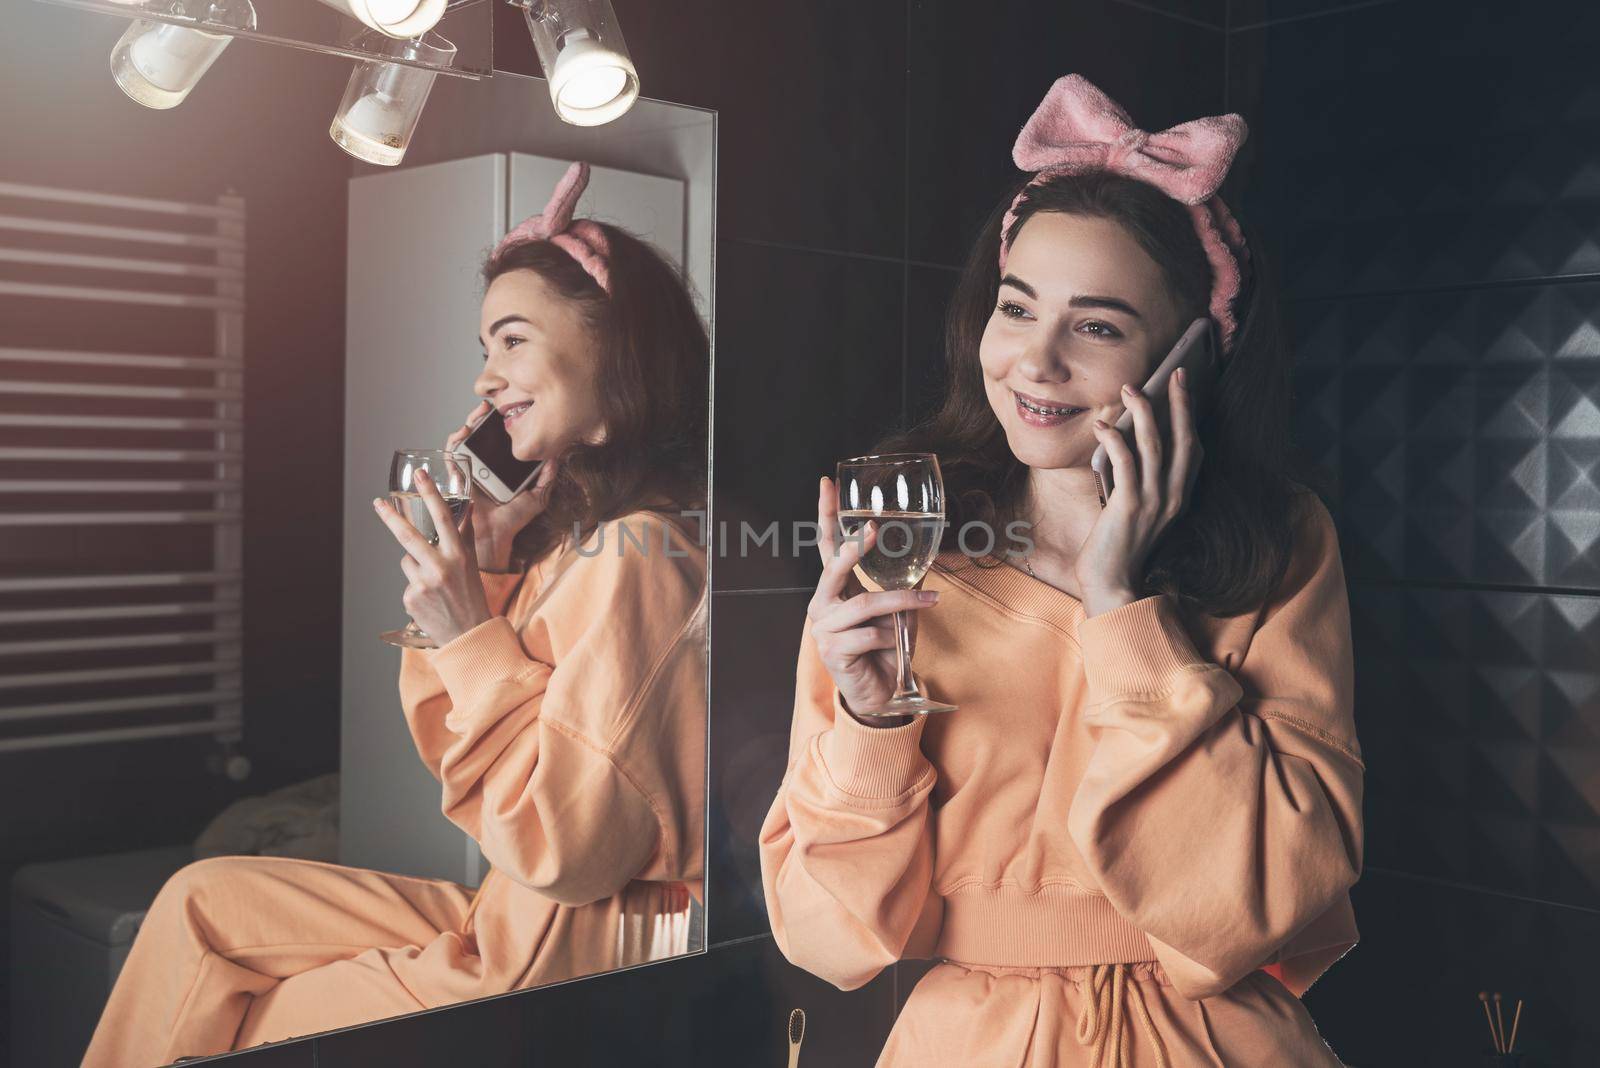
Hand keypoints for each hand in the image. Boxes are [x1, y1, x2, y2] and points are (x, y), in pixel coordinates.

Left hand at [372, 467, 491, 646]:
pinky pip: (406, 582)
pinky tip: (429, 599)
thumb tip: (467, 504)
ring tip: (434, 585)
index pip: (443, 518)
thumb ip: (464, 534)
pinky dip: (414, 587)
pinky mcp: (410, 598)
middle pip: (408, 535)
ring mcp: (423, 584)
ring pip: (406, 561)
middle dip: (391, 517)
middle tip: (378, 503)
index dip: (431, 494)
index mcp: (458, 556)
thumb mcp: (472, 563)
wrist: (468, 635)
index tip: (420, 476)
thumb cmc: (471, 595)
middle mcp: (440, 567)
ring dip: (415, 566)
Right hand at [448, 400, 561, 571]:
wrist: (496, 534)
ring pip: (466, 440)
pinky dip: (454, 442)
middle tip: (490, 406)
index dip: (501, 425)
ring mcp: (470, 470)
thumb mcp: (538, 496)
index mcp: (502, 468)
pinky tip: (463, 432)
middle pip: (481, 435)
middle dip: (483, 418)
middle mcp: (485, 466)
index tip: (508, 412)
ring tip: (478, 414)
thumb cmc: (514, 519)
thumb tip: (557, 456)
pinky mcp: (457, 476)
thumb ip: (547, 477)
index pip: (500, 441)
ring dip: (469, 423)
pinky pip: (452, 455)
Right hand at [806, 475, 938, 726]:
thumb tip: (930, 551)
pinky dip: (891, 637)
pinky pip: (869, 635)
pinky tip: (895, 644)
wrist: (879, 692)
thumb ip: (903, 583)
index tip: (827, 483)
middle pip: (834, 568)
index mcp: (835, 588)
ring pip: (864, 605)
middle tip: (870, 529)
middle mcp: (822, 604)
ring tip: (927, 602)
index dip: (827, 515)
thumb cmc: (885, 647)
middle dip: (852, 549)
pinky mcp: (833, 651)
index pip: (827, 546)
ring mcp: (823, 628)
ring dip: (900, 603)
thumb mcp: (899, 610)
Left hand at [1076, 367, 1203, 615]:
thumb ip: (1139, 478)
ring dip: (1143, 413)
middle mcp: (1174, 497)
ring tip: (1130, 388)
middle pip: (1183, 439)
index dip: (1189, 415)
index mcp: (1180, 496)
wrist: (1112, 583)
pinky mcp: (1130, 507)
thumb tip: (1126, 438)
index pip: (1193, 448)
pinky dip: (1114, 440)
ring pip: (1155, 446)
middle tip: (1172, 372)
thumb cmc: (1119, 545)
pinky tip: (1101, 425)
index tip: (1183, 386)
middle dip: (1179, 402)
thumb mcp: (1138, 507)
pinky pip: (1126, 463)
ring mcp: (1154, 502)